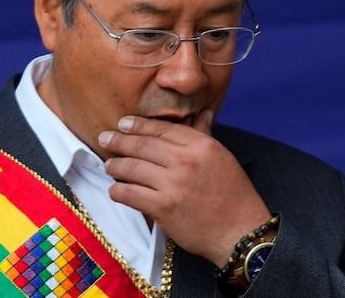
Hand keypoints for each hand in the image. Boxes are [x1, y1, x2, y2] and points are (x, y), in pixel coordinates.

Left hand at [98, 110, 271, 266]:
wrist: (240, 231)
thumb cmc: (233, 195)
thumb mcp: (222, 158)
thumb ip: (205, 136)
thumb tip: (202, 113)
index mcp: (201, 146)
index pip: (162, 128)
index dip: (139, 125)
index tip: (123, 123)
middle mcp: (186, 161)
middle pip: (142, 145)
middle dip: (119, 141)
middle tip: (104, 139)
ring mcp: (173, 184)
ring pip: (132, 168)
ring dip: (115, 166)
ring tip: (109, 166)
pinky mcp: (163, 207)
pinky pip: (130, 194)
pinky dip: (118, 191)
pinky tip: (115, 190)